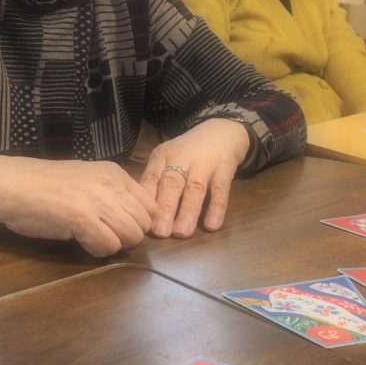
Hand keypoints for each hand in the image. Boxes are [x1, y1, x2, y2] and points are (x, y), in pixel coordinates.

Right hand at [0, 152, 156, 256]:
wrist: (11, 185)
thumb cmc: (43, 185)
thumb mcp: (86, 179)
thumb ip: (111, 193)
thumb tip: (133, 217)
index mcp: (114, 172)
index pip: (149, 204)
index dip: (138, 222)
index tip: (119, 228)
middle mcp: (111, 184)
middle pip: (143, 223)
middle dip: (129, 236)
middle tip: (105, 237)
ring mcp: (98, 200)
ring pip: (131, 236)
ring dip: (115, 244)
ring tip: (93, 239)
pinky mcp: (83, 218)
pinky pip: (110, 246)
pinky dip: (99, 251)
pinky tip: (83, 243)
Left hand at [140, 119, 249, 238]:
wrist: (222, 131)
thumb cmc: (188, 152)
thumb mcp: (168, 159)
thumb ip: (156, 181)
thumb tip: (141, 213)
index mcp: (163, 156)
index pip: (151, 178)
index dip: (146, 200)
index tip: (142, 222)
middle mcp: (182, 158)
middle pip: (172, 183)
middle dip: (165, 209)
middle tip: (160, 232)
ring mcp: (205, 163)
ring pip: (195, 188)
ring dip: (188, 212)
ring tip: (181, 233)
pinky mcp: (225, 168)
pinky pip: (221, 190)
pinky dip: (216, 208)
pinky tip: (212, 226)